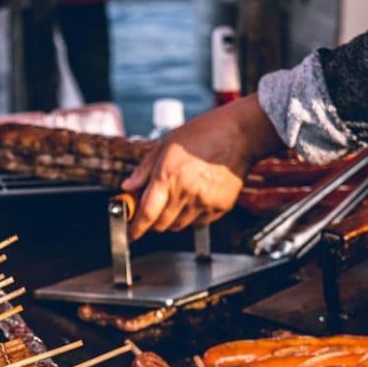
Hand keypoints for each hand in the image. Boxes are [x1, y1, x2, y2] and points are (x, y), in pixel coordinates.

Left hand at [121, 94, 283, 240]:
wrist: (239, 134)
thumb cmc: (203, 133)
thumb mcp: (165, 144)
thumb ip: (144, 169)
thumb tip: (128, 187)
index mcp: (167, 176)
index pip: (146, 214)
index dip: (135, 228)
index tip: (130, 233)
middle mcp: (185, 193)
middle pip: (161, 225)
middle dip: (153, 221)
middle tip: (154, 208)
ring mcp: (204, 202)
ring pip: (179, 225)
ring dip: (173, 218)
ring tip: (180, 196)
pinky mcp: (221, 207)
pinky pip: (200, 222)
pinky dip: (193, 216)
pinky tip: (197, 196)